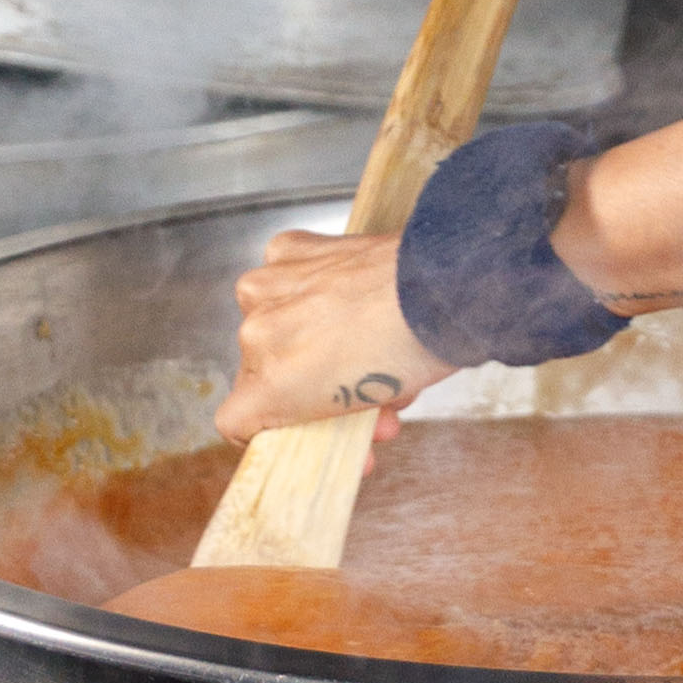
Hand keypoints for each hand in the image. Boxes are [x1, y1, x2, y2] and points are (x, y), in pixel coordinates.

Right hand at [210, 229, 453, 446]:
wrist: (441, 286)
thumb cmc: (414, 349)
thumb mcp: (369, 411)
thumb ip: (330, 419)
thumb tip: (332, 413)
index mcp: (267, 385)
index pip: (241, 422)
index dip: (287, 430)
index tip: (324, 432)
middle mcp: (255, 335)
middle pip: (268, 375)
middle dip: (315, 390)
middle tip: (365, 398)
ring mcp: (268, 288)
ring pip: (274, 328)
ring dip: (317, 343)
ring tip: (370, 353)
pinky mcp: (287, 250)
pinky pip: (282, 280)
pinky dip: (310, 289)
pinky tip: (349, 300)